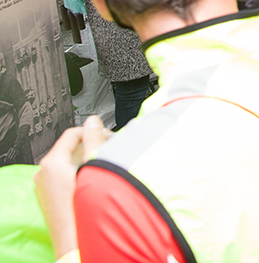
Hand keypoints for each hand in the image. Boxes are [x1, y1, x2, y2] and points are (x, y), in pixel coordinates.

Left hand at [35, 116, 109, 256]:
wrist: (77, 241)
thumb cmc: (84, 208)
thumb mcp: (94, 167)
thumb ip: (94, 141)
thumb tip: (93, 121)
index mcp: (51, 163)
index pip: (72, 133)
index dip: (93, 131)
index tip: (108, 136)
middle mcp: (43, 173)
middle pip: (69, 148)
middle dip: (91, 145)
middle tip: (110, 150)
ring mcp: (44, 187)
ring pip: (67, 163)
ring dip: (86, 159)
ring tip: (105, 165)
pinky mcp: (48, 198)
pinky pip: (63, 177)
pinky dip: (79, 173)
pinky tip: (95, 180)